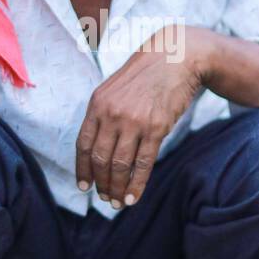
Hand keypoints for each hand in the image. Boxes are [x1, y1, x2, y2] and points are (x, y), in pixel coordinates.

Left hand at [76, 26, 213, 207]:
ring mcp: (134, 121)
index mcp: (97, 104)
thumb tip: (97, 150)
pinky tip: (133, 197)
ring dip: (117, 188)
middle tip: (104, 198)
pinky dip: (137, 184)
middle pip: (100, 159)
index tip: (84, 186)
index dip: (82, 170)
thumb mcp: (114, 89)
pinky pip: (143, 164)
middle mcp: (112, 114)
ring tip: (118, 202)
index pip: (83, 145)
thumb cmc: (145, 75)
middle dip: (101, 184)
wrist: (176, 57)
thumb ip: (103, 115)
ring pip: (120, 165)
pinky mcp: (156, 128)